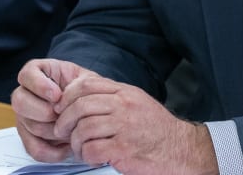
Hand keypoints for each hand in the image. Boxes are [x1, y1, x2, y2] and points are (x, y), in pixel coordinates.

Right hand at [13, 58, 91, 161]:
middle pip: (20, 102)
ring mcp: (25, 116)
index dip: (39, 85)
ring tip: (72, 129)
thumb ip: (79, 84)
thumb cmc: (87, 92)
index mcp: (39, 73)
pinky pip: (34, 149)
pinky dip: (52, 151)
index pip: (26, 74)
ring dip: (53, 130)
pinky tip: (68, 146)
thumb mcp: (87, 80)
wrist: (91, 111)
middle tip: (62, 114)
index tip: (57, 95)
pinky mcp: (29, 137)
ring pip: (30, 126)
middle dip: (44, 111)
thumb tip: (66, 97)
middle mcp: (26, 94)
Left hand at [54, 73, 216, 174]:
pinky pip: (91, 150)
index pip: (86, 85)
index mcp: (125, 93)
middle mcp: (124, 106)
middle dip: (65, 121)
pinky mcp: (123, 150)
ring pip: (83, 129)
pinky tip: (92, 157)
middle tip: (62, 131)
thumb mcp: (137, 102)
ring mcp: (124, 128)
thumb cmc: (156, 129)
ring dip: (75, 142)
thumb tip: (81, 93)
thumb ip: (113, 96)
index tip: (62, 108)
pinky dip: (86, 156)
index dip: (67, 96)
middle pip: (80, 106)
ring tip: (81, 148)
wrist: (180, 149)